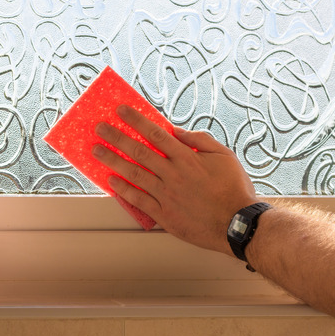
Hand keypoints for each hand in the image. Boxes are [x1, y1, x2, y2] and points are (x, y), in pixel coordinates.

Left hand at [92, 105, 258, 254]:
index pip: (156, 134)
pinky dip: (122, 190)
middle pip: (139, 151)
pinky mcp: (164, 215)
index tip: (121, 111)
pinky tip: (110, 181)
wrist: (238, 224)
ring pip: (133, 174)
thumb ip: (201, 140)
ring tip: (96, 151)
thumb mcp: (225, 156)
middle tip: (99, 128)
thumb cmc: (234, 189)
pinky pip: (138, 200)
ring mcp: (167, 195)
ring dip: (112, 160)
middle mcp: (173, 174)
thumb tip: (178, 130)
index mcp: (187, 158)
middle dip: (116, 137)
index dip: (136, 121)